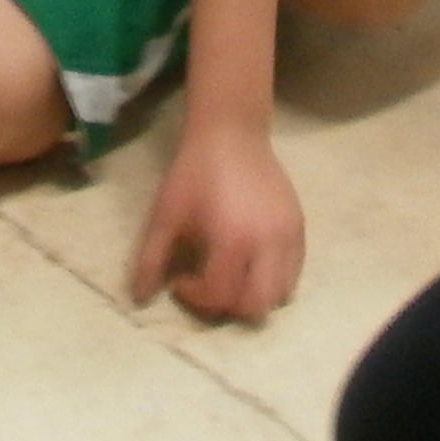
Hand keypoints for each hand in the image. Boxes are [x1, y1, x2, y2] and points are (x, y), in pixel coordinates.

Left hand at [127, 118, 305, 322]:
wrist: (231, 132)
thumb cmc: (194, 173)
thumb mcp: (166, 215)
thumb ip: (151, 260)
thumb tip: (139, 299)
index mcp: (233, 240)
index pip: (221, 296)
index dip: (196, 298)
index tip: (181, 279)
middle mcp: (268, 243)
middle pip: (257, 307)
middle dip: (230, 307)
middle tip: (210, 285)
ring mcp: (289, 235)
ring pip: (281, 294)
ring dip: (255, 297)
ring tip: (232, 274)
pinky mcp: (300, 226)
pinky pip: (294, 272)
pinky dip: (274, 280)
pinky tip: (250, 261)